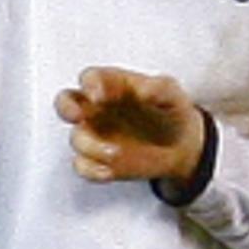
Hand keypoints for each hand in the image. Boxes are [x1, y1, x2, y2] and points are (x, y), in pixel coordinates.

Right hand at [53, 68, 204, 183]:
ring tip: (116, 151)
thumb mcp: (172, 95)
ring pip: (76, 138)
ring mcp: (95, 134)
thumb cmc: (171, 112)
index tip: (100, 95)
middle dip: (66, 108)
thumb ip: (160, 88)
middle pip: (66, 102)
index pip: (91, 78)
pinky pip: (83, 166)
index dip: (90, 85)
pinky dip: (93, 169)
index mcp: (112, 85)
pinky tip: (110, 170)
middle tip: (78, 116)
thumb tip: (144, 89)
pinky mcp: (98, 160)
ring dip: (92, 145)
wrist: (182, 146)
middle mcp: (97, 108)